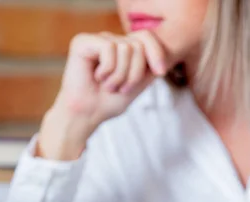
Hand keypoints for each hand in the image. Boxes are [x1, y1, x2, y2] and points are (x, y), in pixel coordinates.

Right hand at [37, 30, 168, 159]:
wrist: (86, 116)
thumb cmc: (108, 103)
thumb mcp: (138, 84)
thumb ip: (150, 68)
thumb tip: (167, 55)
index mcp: (122, 49)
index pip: (147, 37)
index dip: (157, 53)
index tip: (160, 73)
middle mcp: (110, 40)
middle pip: (139, 45)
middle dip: (134, 73)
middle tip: (120, 88)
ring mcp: (96, 40)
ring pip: (126, 48)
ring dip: (120, 75)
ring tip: (107, 85)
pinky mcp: (82, 41)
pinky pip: (109, 48)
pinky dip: (108, 70)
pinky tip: (96, 77)